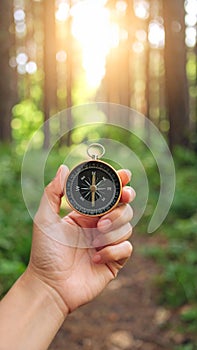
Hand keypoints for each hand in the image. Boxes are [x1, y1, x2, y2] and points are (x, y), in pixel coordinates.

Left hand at [26, 165, 135, 314]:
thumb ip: (53, 193)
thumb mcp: (45, 219)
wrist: (50, 286)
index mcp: (86, 214)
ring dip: (113, 228)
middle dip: (123, 203)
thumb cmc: (45, 252)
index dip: (119, 183)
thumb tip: (64, 168)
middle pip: (123, 207)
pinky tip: (95, 257)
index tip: (124, 175)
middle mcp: (99, 226)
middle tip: (122, 199)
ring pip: (126, 226)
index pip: (107, 195)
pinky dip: (112, 250)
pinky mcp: (115, 260)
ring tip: (95, 237)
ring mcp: (108, 242)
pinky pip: (126, 248)